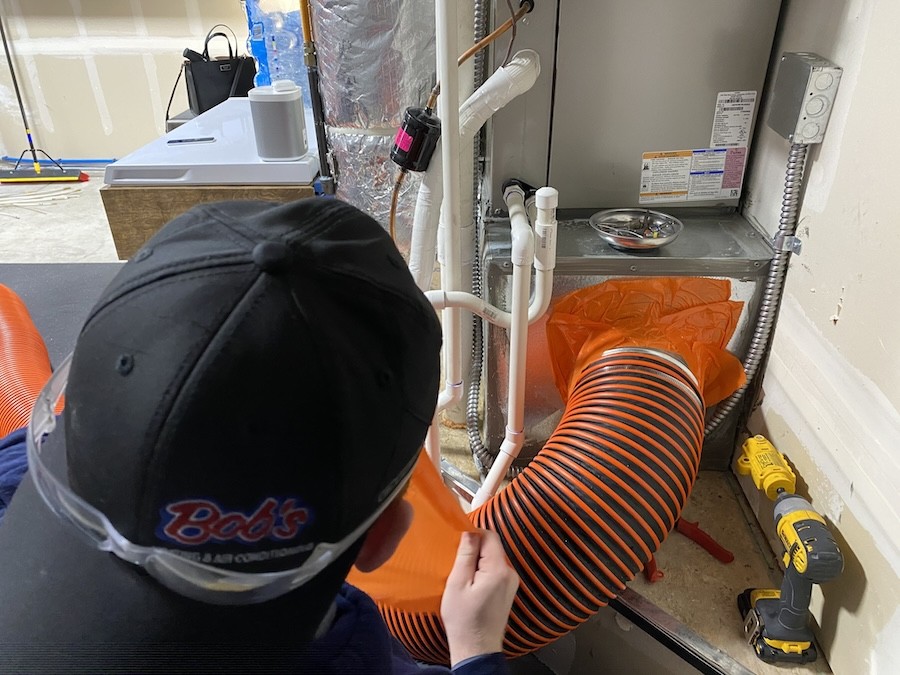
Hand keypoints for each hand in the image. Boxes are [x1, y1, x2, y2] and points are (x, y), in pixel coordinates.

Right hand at [440, 530, 519, 666]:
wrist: (477, 648)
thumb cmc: (464, 620)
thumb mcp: (457, 583)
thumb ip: (465, 555)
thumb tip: (469, 531)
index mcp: (498, 569)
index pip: (490, 535)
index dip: (473, 535)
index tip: (458, 544)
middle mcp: (509, 573)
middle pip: (492, 547)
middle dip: (473, 551)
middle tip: (457, 566)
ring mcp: (510, 583)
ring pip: (492, 559)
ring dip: (476, 563)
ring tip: (462, 580)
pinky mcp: (507, 590)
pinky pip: (493, 571)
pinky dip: (481, 573)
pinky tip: (470, 587)